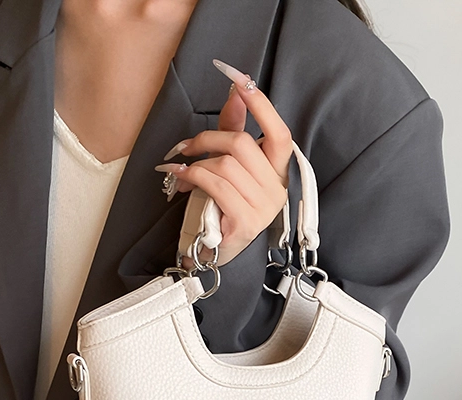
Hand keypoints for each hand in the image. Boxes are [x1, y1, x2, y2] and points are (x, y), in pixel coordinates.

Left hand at [155, 58, 292, 268]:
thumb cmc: (223, 208)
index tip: (241, 81)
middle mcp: (277, 191)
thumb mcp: (231, 169)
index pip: (280, 135)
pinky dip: (193, 177)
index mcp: (279, 174)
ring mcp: (263, 209)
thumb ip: (235, 131)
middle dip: (208, 139)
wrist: (215, 255)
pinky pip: (215, 184)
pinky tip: (181, 179)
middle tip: (186, 147)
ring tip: (181, 171)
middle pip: (242, 145)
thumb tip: (236, 93)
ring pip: (225, 165)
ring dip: (196, 163)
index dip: (262, 107)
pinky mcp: (244, 222)